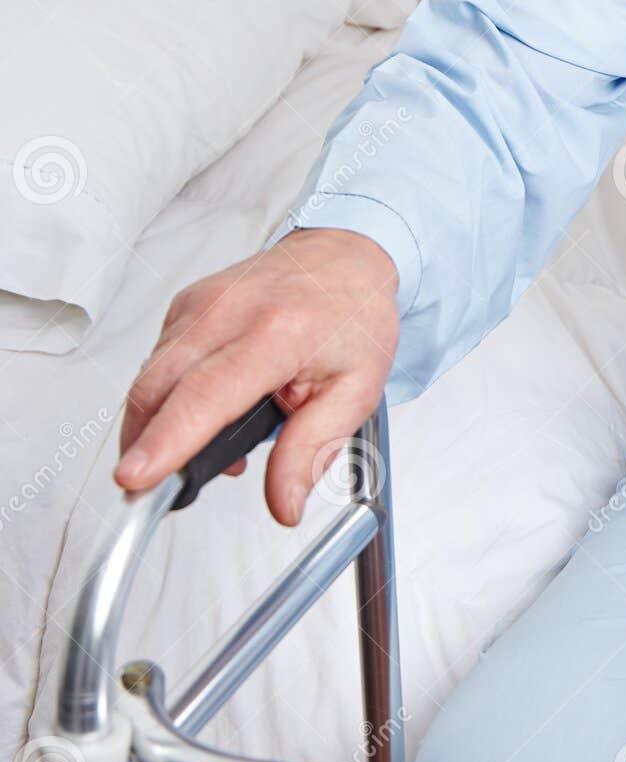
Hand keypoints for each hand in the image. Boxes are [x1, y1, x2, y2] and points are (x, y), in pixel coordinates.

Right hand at [114, 228, 401, 525]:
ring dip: (159, 425)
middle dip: (145, 447)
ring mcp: (201, 303)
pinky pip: (157, 361)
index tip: (135, 477)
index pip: (207, 392)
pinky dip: (168, 396)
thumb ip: (312, 450)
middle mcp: (230, 311)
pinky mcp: (184, 304)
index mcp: (278, 332)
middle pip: (159, 388)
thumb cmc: (353, 317)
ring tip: (207, 445)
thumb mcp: (356, 391)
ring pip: (150, 378)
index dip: (167, 439)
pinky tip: (204, 407)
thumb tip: (284, 505)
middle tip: (161, 488)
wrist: (346, 256)